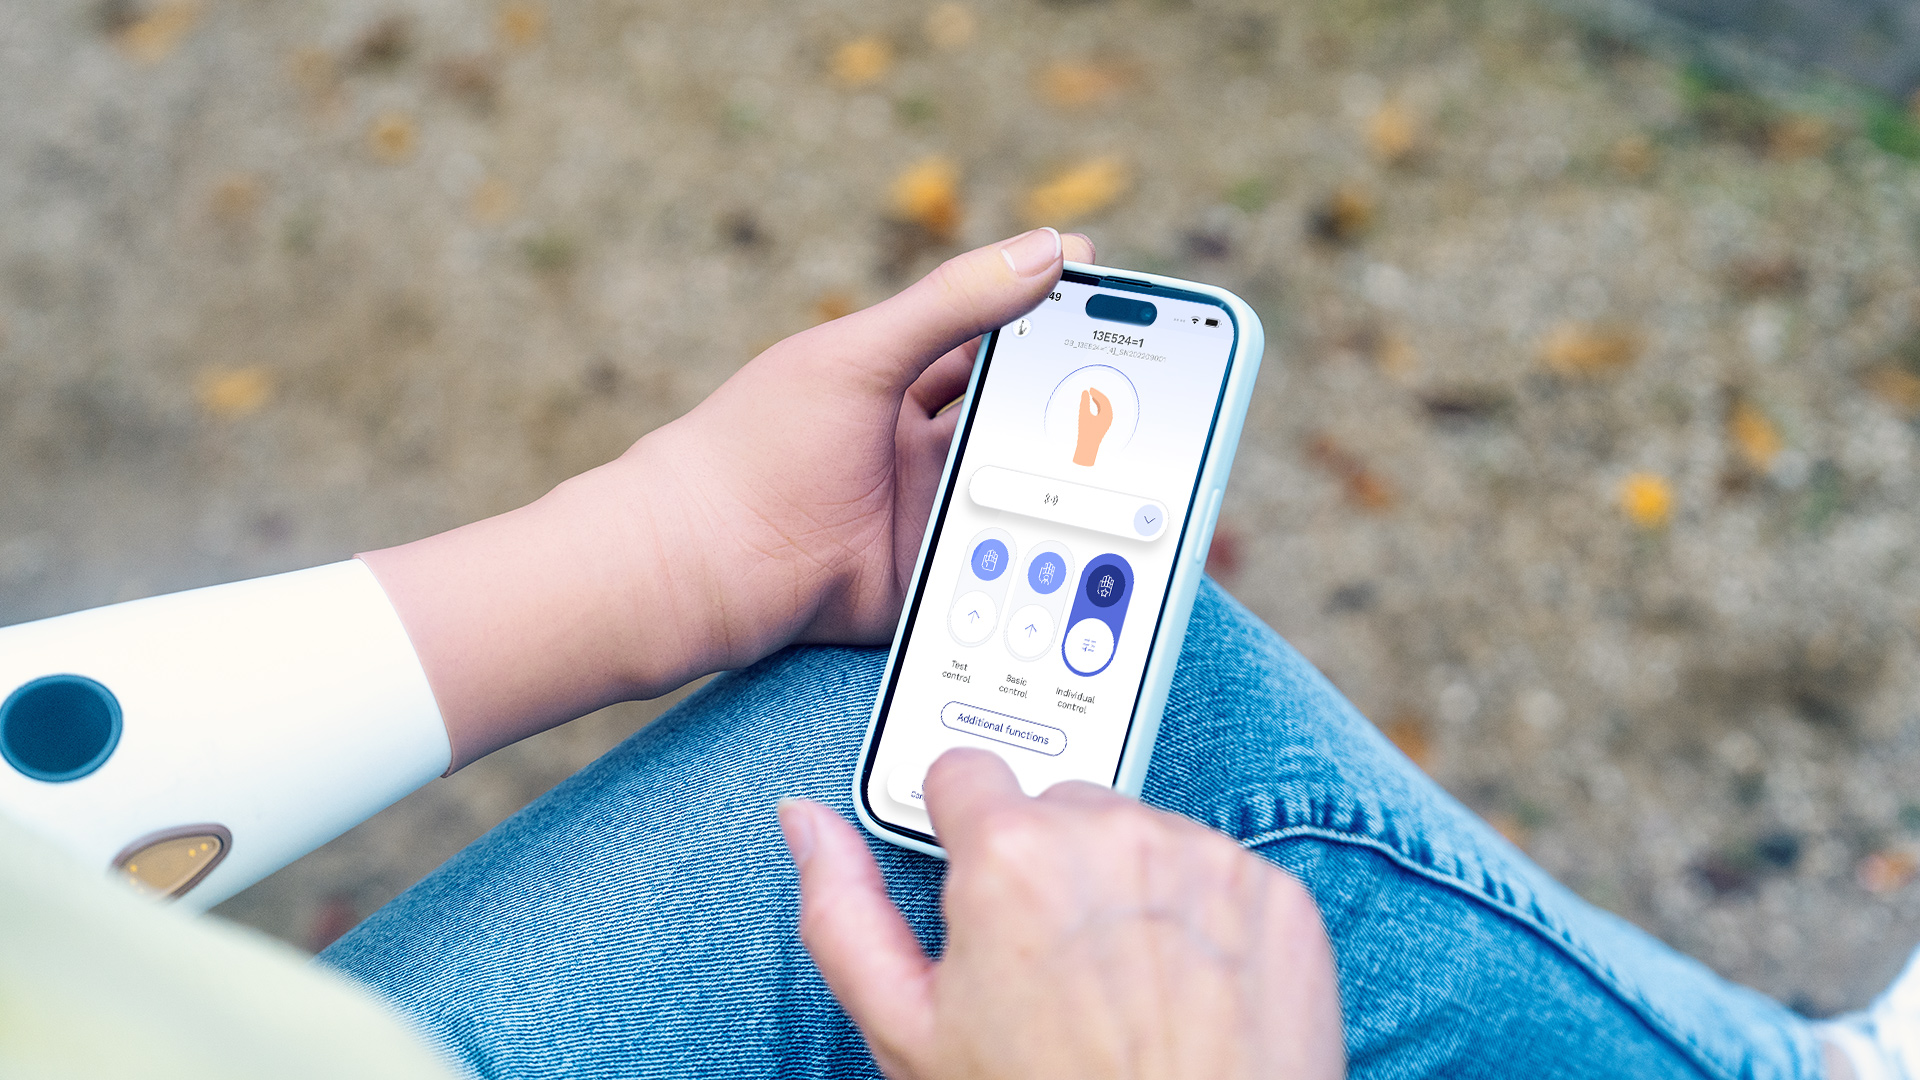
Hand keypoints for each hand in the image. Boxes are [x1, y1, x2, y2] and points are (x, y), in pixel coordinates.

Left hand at [363, 229, 1093, 766]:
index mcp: (898, 378)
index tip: (1131, 313)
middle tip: (1162, 409)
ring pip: (1017, 501)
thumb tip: (1052, 248)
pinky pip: (993, 573)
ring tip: (1148, 485)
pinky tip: (1091, 560)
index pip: (998, 342)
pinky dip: (1037, 567)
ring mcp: (921, 516)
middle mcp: (916, 446)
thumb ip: (953, 304)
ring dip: (1068, 497)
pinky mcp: (921, 583)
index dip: (1060, 327)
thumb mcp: (857, 356)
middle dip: (1083, 418)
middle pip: (1020, 425)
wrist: (697, 564)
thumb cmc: (757, 444)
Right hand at [780, 749, 1346, 1079]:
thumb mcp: (909, 1036)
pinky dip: (1200, 917)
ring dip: (1125, 887)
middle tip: (1050, 969)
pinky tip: (1185, 995)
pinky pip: (1216, 870)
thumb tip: (805, 820)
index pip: (962, 771)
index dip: (959, 837)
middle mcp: (1113, 832)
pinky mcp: (1276, 891)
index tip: (977, 893)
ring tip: (1123, 992)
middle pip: (1054, 805)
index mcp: (1011, 854)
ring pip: (1138, 834)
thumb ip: (842, 911)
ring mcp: (1204, 857)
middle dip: (1046, 866)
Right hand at [1073, 386, 1113, 465]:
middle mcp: (1109, 417)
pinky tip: (1093, 401)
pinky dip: (1098, 404)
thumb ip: (1084, 402)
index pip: (1104, 400)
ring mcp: (1107, 421)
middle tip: (1091, 389)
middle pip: (1106, 402)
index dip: (1097, 393)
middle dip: (1098, 395)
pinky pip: (1103, 410)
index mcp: (1107, 415)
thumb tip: (1085, 391)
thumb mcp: (1083, 415)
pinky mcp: (1103, 423)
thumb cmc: (1085, 432)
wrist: (1087, 447)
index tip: (1090, 388)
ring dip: (1098, 399)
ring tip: (1091, 393)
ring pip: (1104, 406)